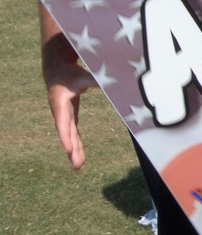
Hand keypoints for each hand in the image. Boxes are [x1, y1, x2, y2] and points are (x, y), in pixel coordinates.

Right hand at [42, 33, 97, 170]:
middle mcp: (60, 112)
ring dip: (74, 150)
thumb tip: (112, 82)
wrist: (56, 69)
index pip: (64, 123)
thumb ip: (94, 80)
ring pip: (69, 135)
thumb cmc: (69, 72)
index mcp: (60, 103)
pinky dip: (76, 143)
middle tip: (77, 166)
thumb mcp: (81, 75)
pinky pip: (72, 132)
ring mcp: (64, 115)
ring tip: (78, 166)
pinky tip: (79, 155)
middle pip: (66, 133)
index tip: (69, 150)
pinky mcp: (69, 116)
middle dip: (71, 150)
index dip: (66, 137)